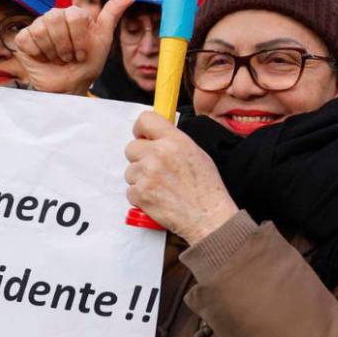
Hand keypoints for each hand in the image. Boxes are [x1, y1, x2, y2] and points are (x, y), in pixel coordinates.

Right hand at [14, 0, 131, 94]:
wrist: (69, 86)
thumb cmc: (87, 63)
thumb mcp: (103, 40)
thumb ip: (112, 16)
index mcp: (73, 13)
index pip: (74, 16)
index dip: (78, 39)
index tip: (82, 54)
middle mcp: (55, 15)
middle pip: (55, 20)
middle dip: (64, 46)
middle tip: (68, 58)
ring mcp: (37, 25)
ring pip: (40, 30)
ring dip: (52, 53)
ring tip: (57, 59)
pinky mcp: (24, 38)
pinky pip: (27, 39)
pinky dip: (37, 54)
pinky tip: (43, 58)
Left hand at [124, 112, 237, 243]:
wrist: (207, 217)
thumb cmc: (206, 188)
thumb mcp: (196, 153)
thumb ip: (174, 142)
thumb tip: (158, 138)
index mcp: (174, 140)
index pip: (145, 119)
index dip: (141, 129)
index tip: (143, 136)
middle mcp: (158, 154)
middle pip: (131, 147)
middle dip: (140, 158)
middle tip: (154, 168)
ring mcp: (147, 174)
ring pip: (130, 170)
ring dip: (140, 178)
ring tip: (160, 187)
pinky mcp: (140, 193)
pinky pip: (130, 190)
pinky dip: (140, 195)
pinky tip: (157, 198)